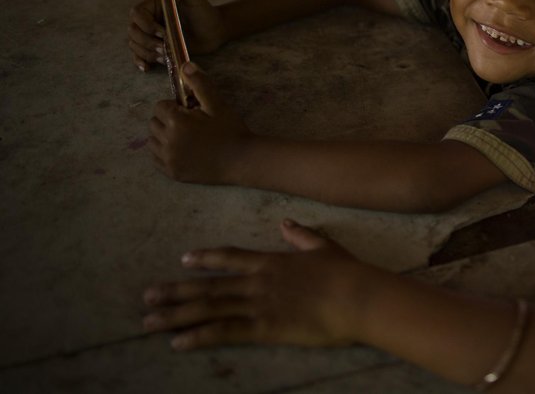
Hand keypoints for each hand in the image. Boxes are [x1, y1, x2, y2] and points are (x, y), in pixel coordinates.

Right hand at [128, 0, 227, 71]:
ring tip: (164, 57)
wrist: (214, 31)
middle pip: (133, 32)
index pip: (137, 15)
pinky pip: (139, 55)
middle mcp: (147, 19)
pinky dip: (140, 61)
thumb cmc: (205, 12)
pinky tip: (148, 67)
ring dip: (146, 53)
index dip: (147, 25)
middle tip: (165, 48)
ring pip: (135, 44)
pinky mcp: (155, 48)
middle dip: (147, 42)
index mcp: (152, 5)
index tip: (164, 33)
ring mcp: (150, 35)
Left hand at [143, 219, 372, 349]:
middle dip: (176, 291)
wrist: (357, 296)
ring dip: (176, 314)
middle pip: (208, 286)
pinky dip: (199, 336)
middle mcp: (257, 281)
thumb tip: (287, 222)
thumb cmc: (347, 272)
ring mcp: (258, 304)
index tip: (183, 259)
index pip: (230, 257)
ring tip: (149, 320)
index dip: (206, 258)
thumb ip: (302, 235)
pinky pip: (225, 332)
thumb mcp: (324, 247)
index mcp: (271, 261)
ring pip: (209, 308)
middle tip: (147, 295)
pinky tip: (177, 342)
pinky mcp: (264, 328)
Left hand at [148, 62, 249, 183]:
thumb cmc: (230, 130)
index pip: (160, 107)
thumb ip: (200, 84)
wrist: (242, 160)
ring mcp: (168, 158)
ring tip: (183, 137)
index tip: (190, 112)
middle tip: (188, 124)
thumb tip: (185, 65)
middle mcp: (167, 140)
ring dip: (163, 136)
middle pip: (154, 123)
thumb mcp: (217, 104)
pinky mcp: (172, 172)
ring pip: (152, 141)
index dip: (175, 107)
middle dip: (167, 120)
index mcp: (177, 122)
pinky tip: (180, 151)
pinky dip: (163, 153)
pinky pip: (155, 159)